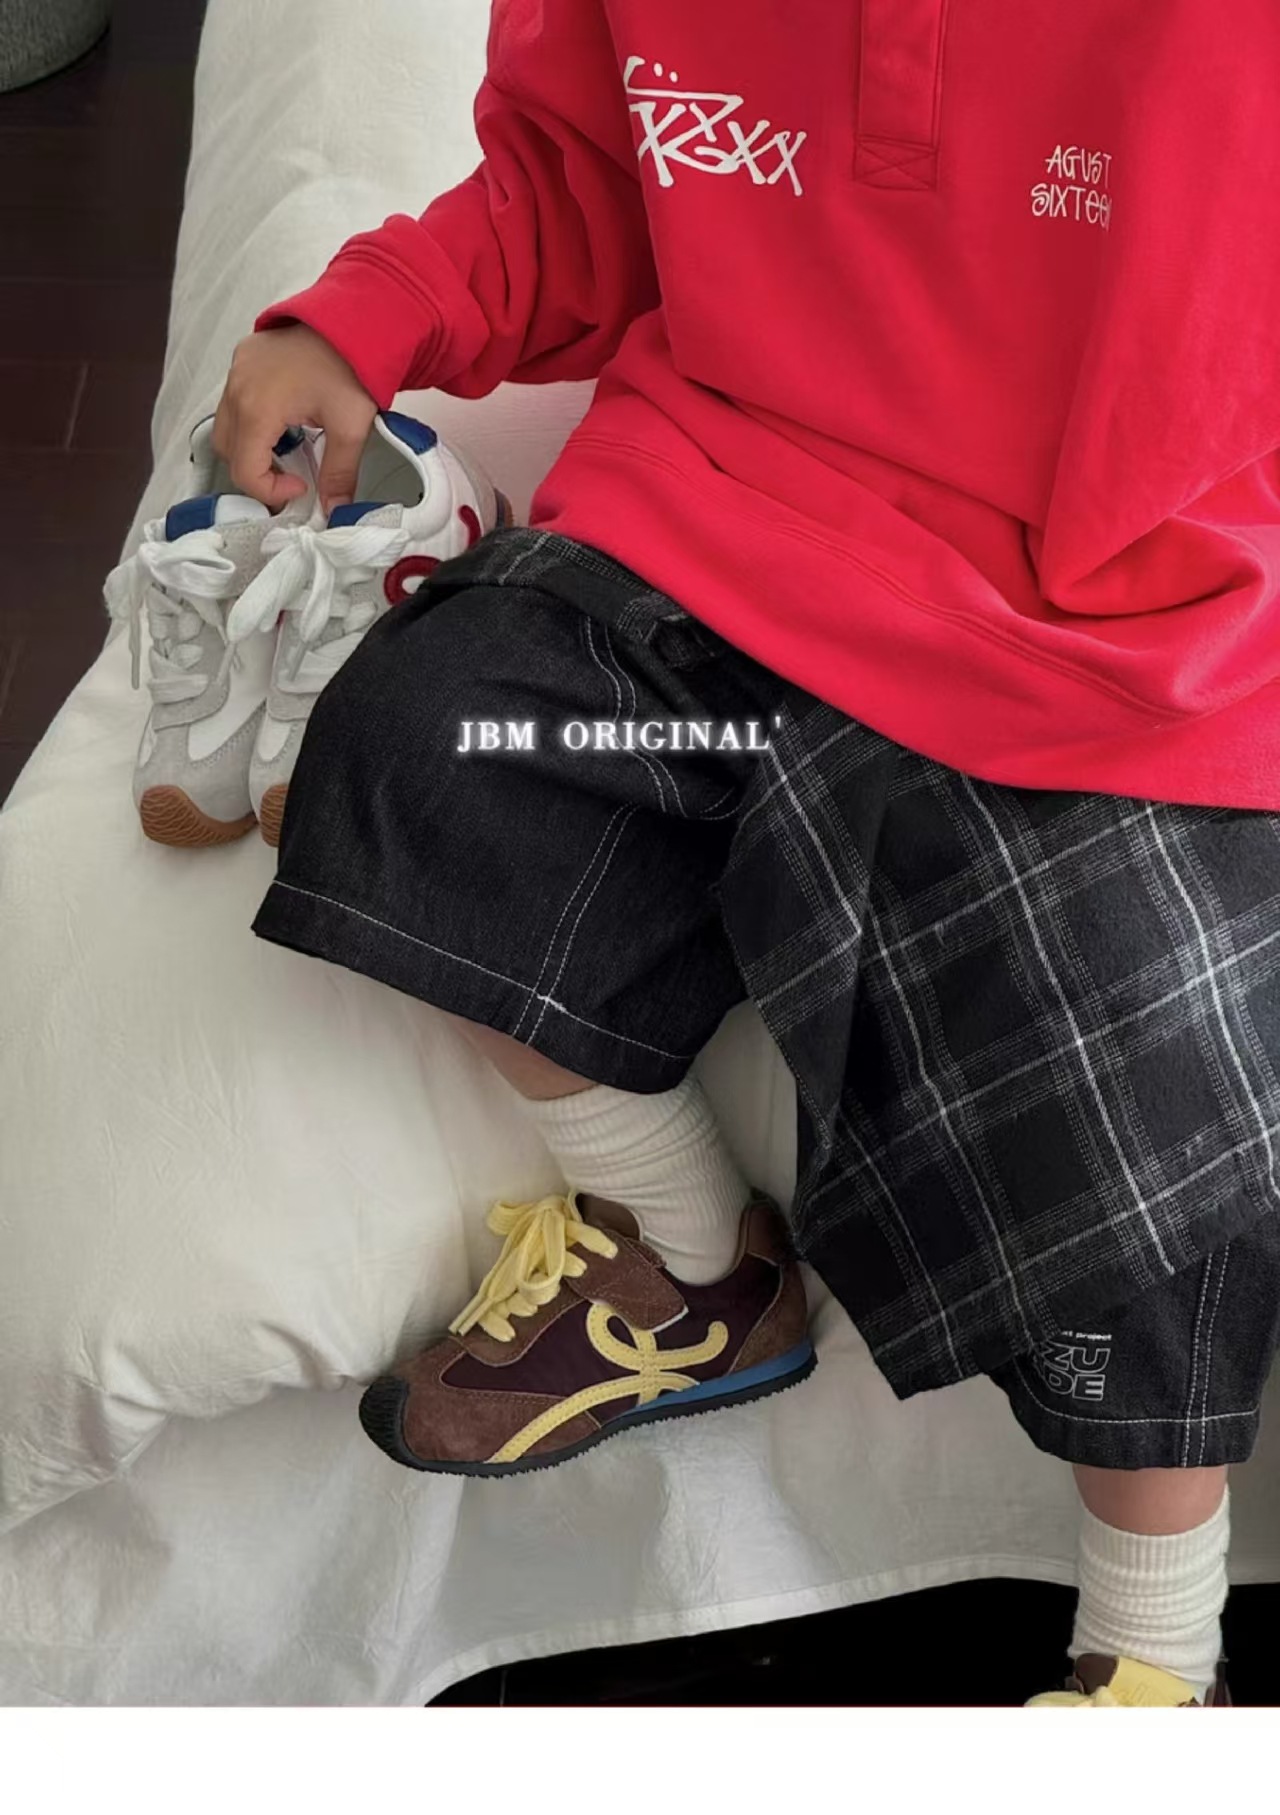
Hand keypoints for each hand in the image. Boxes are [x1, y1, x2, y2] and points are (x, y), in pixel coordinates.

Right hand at [212, 323, 377, 514]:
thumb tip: (335, 511)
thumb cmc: (351, 367)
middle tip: (293, 474)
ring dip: (251, 446)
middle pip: (228, 451)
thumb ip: (339, 474)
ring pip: (226, 426)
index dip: (270, 491)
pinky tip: (284, 421)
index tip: (302, 486)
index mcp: (257, 409)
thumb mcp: (351, 427)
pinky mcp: (243, 358)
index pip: (244, 471)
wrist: (353, 317)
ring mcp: (236, 371)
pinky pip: (233, 400)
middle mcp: (236, 389)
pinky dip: (251, 420)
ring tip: (290, 448)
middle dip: (257, 471)